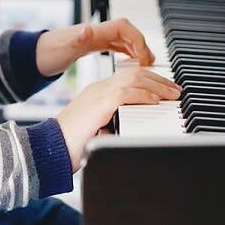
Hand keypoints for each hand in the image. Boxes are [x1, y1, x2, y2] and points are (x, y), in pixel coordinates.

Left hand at [36, 18, 154, 76]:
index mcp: (94, 32)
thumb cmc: (47, 53)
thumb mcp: (64, 48)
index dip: (138, 40)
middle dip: (142, 45)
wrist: (33, 56)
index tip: (145, 58)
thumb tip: (88, 30)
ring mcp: (94, 38)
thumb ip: (78, 39)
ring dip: (136, 48)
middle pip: (128, 32)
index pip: (125, 28)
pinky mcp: (91, 45)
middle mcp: (96, 32)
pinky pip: (115, 45)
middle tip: (150, 63)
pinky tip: (128, 62)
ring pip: (123, 39)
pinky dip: (126, 52)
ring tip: (145, 64)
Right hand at [55, 68, 180, 171]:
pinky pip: (126, 93)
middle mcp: (98, 89)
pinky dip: (144, 95)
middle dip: (158, 80)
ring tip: (172, 94)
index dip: (149, 81)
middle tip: (175, 90)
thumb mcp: (97, 132)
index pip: (128, 78)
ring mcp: (98, 94)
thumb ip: (113, 125)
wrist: (50, 150)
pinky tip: (156, 100)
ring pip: (134, 79)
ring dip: (157, 86)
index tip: (165, 90)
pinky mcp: (99, 104)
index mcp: (97, 93)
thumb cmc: (70, 146)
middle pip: (134, 73)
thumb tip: (134, 130)